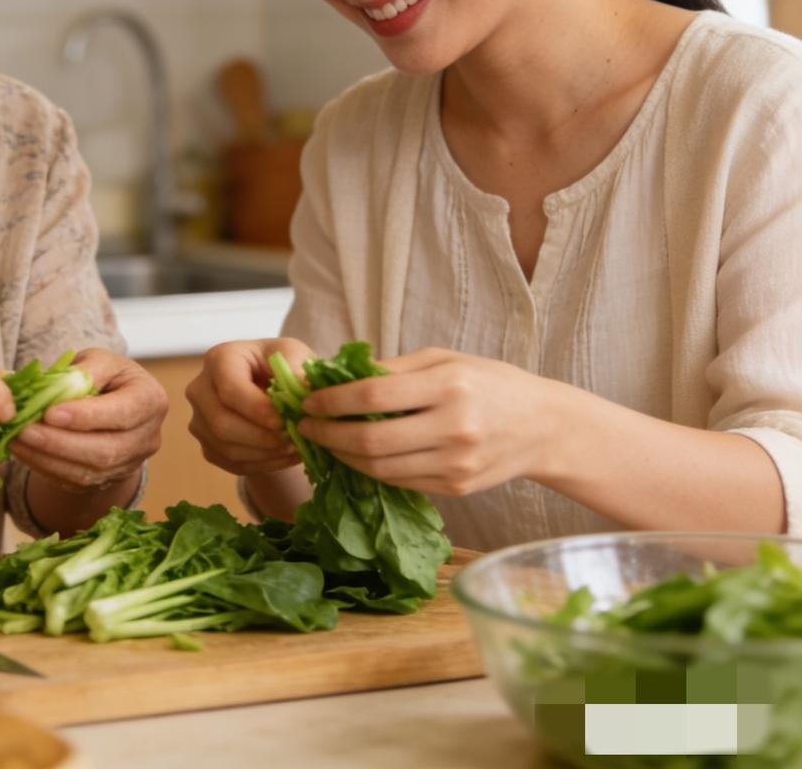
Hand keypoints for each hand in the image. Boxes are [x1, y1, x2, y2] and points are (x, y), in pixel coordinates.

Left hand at [10, 348, 166, 491]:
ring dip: (48, 458)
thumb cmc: (107, 375)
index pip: (122, 413)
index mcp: (150, 400)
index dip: (87, 416)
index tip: (50, 413)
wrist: (114, 403)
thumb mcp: (99, 361)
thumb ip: (82, 371)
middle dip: (60, 443)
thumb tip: (52, 385)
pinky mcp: (109, 480)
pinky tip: (25, 453)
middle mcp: (147, 437)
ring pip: (89, 472)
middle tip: (24, 431)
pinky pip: (76, 482)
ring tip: (17, 441)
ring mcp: (130, 464)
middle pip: (105, 450)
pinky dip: (47, 468)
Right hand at [185, 337, 313, 476]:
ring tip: (294, 447)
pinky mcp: (208, 445)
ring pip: (227, 447)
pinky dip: (262, 464)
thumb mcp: (294, 354)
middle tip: (292, 439)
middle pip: (222, 423)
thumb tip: (303, 391)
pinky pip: (232, 463)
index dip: (257, 409)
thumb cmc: (280, 364)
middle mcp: (200, 389)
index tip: (284, 420)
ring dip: (265, 453)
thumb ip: (297, 367)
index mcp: (218, 359)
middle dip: (262, 437)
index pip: (229, 389)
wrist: (270, 382)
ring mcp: (200, 420)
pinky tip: (284, 455)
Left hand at [297, 347, 563, 494]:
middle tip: (305, 426)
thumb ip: (394, 370)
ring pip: (380, 468)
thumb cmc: (489, 383)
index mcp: (449, 386)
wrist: (543, 427)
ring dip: (342, 456)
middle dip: (328, 434)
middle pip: (371, 439)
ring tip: (323, 441)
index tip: (308, 400)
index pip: (374, 395)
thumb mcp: (444, 360)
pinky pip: (399, 482)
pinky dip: (370, 470)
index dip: (333, 401)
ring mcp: (456, 463)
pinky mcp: (456, 488)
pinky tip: (354, 456)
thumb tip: (338, 377)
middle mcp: (453, 428)